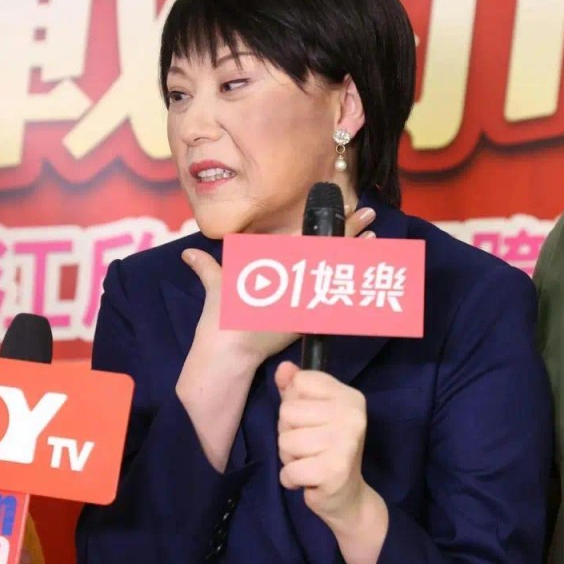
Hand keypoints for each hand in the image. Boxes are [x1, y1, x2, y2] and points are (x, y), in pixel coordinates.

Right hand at [181, 206, 376, 369]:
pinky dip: (350, 288)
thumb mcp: (216, 286)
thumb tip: (189, 254)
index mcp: (271, 265)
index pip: (306, 240)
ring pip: (333, 273)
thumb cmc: (220, 315)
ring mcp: (301, 300)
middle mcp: (290, 280)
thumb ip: (207, 267)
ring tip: (374, 241)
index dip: (329, 225)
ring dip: (355, 257)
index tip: (347, 210)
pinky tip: (365, 279)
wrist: (227, 352)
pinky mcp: (307, 321)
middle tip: (369, 215)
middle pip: (325, 252)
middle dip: (349, 232)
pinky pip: (333, 301)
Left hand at [275, 361, 369, 529]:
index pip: (299, 382)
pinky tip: (308, 479)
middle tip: (309, 447)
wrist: (349, 496)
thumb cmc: (325, 449)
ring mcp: (345, 442)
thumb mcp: (310, 413)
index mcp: (348, 396)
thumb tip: (283, 368)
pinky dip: (291, 479)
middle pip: (288, 411)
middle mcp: (352, 415)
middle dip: (288, 433)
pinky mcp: (334, 470)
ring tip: (309, 462)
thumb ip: (294, 388)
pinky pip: (290, 470)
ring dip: (290, 457)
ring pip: (286, 441)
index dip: (294, 403)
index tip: (310, 420)